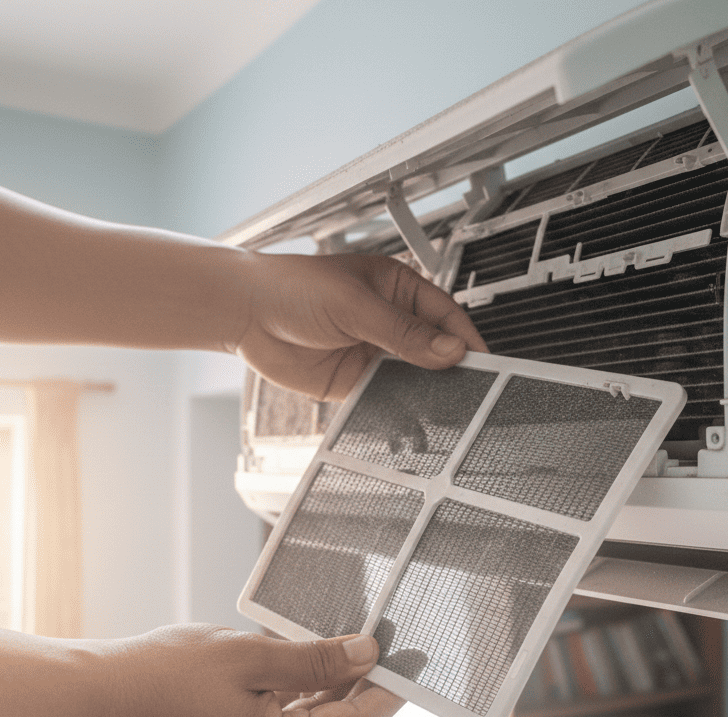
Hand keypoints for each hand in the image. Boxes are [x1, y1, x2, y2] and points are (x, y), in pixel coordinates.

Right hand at [100, 624, 402, 716]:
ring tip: (359, 654)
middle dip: (365, 690)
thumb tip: (367, 655)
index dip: (387, 692)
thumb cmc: (168, 672)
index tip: (412, 662)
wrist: (105, 694)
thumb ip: (316, 659)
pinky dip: (305, 704)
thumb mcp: (252, 656)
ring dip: (336, 695)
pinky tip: (317, 672)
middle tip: (390, 650)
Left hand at [237, 253, 488, 400]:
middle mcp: (389, 322)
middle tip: (471, 392)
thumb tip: (449, 350)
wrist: (245, 312)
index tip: (482, 361)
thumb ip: (403, 332)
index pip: (445, 315)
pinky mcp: (355, 381)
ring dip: (427, 393)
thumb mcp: (355, 305)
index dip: (464, 338)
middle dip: (450, 370)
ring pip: (413, 377)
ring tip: (445, 410)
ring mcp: (373, 353)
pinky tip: (411, 419)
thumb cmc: (292, 287)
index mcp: (398, 289)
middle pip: (433, 350)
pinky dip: (400, 410)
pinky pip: (386, 398)